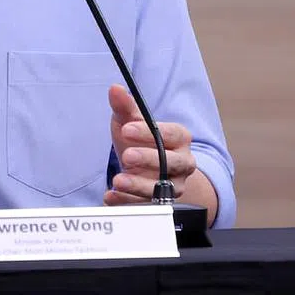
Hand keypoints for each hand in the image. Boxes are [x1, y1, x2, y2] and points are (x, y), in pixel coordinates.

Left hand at [104, 84, 196, 204]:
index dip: (149, 132)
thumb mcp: (131, 123)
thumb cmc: (139, 142)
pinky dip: (128, 202)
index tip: (127, 128)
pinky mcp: (162, 204)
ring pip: (162, 188)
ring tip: (118, 180)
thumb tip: (114, 89)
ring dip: (138, 185)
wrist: (144, 171)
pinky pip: (147, 206)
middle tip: (126, 156)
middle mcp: (183, 163)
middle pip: (171, 162)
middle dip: (149, 159)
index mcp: (180, 138)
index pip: (171, 133)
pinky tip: (111, 196)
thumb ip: (125, 107)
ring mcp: (175, 186)